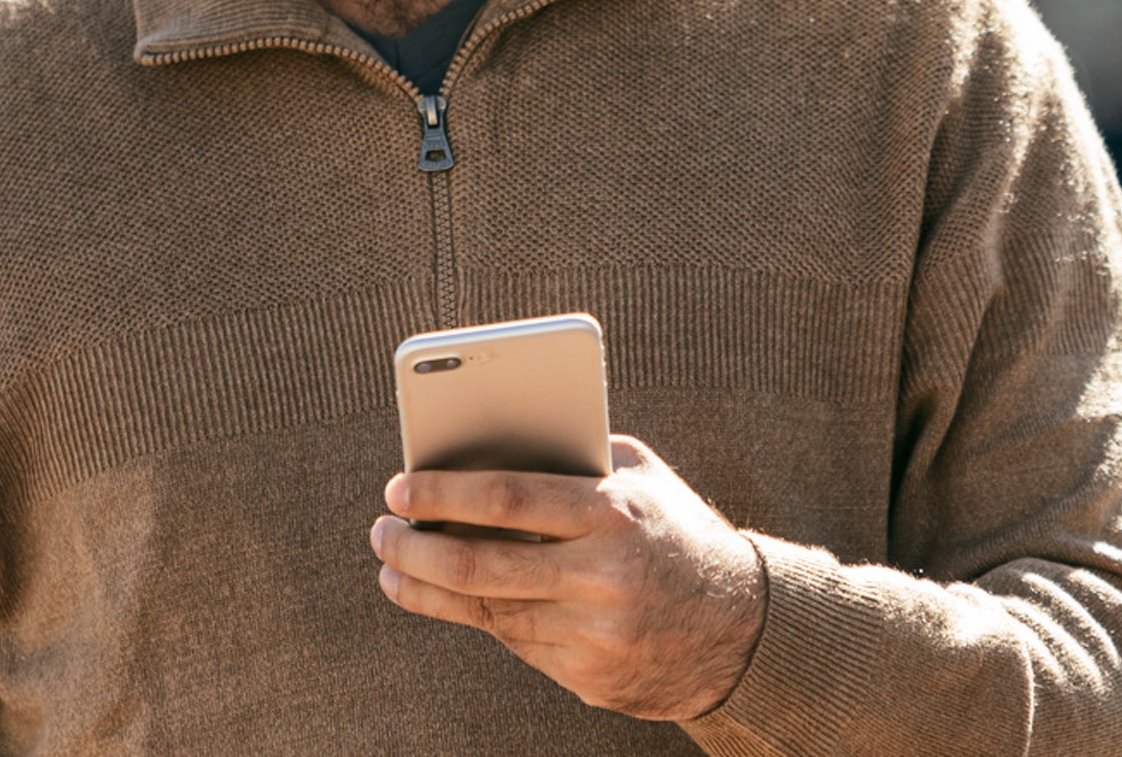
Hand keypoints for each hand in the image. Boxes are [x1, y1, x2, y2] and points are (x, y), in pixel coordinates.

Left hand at [369, 436, 764, 720]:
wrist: (741, 627)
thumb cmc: (674, 528)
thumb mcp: (640, 475)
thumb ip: (575, 454)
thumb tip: (487, 443)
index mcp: (612, 512)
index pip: (507, 499)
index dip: (444, 494)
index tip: (398, 486)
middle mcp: (601, 577)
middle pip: (483, 566)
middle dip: (417, 548)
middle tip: (380, 531)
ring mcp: (594, 636)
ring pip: (490, 612)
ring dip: (429, 590)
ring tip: (392, 567)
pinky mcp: (590, 679)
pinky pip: (517, 643)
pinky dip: (477, 618)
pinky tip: (443, 598)